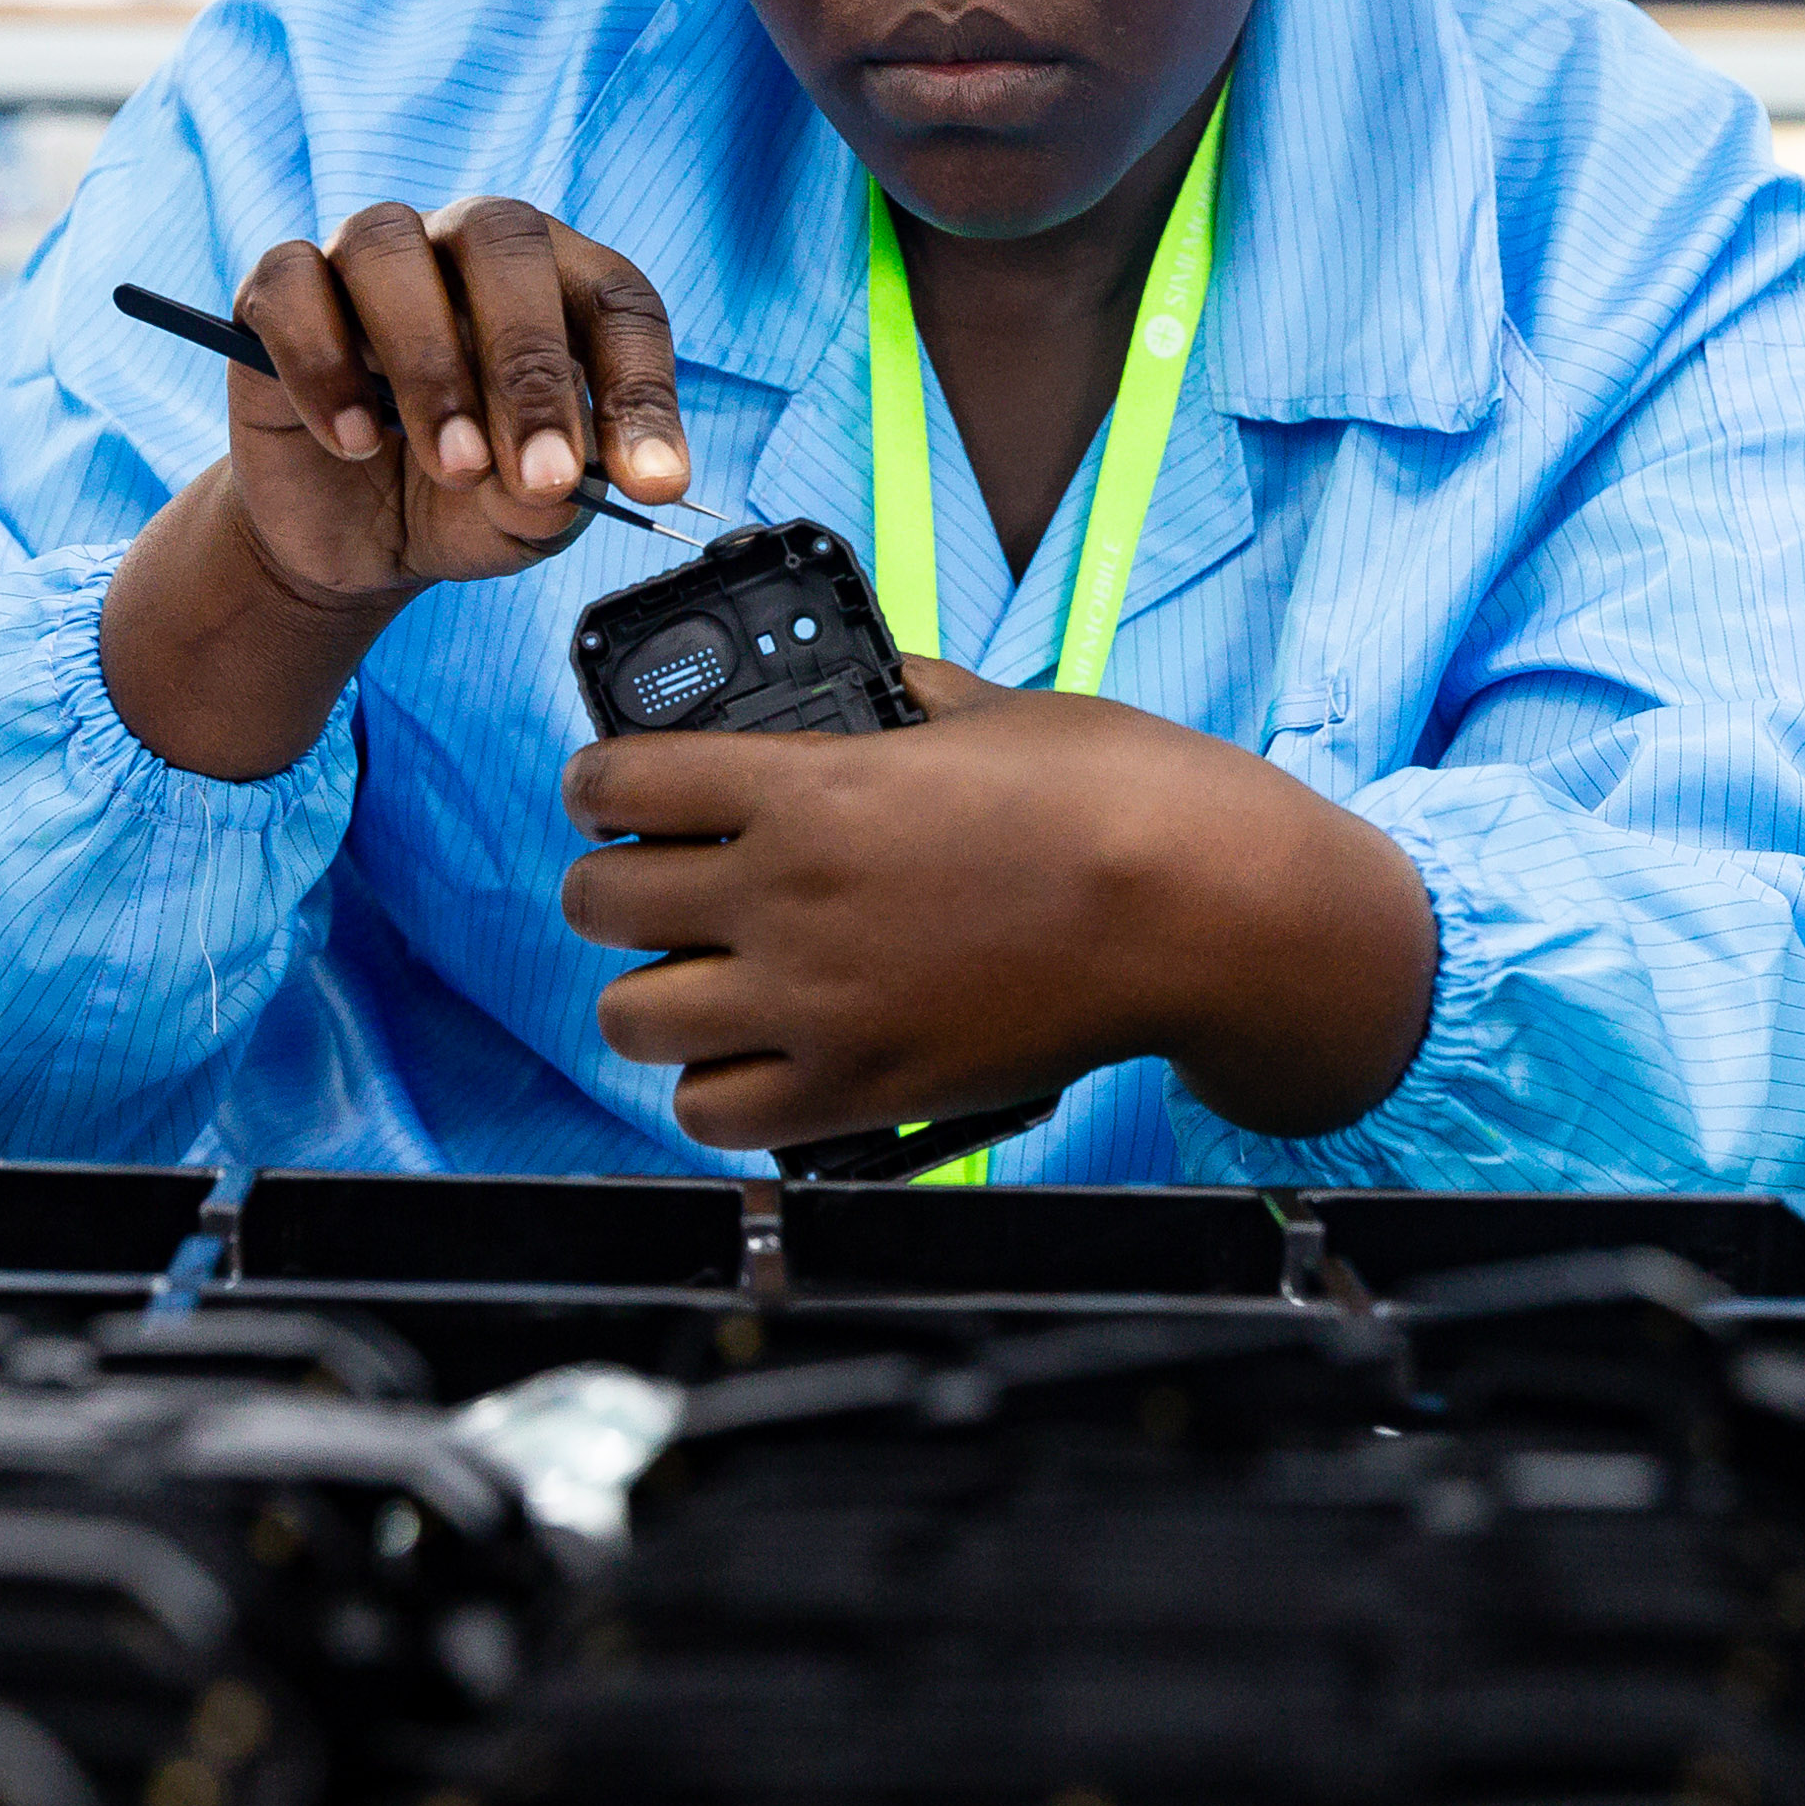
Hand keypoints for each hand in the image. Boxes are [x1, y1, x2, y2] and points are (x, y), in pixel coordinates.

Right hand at [102, 200, 691, 781]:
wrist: (348, 538)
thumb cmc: (458, 502)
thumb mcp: (520, 519)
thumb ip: (545, 498)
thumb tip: (550, 483)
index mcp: (555, 284)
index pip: (616, 299)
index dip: (642, 387)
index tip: (653, 484)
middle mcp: (464, 247)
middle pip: (505, 240)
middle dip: (528, 365)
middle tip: (539, 475)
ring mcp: (367, 258)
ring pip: (390, 250)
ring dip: (428, 364)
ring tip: (451, 465)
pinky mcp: (279, 292)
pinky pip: (294, 287)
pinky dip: (323, 365)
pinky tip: (351, 443)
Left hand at [559, 661, 1434, 1155]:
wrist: (1205, 912)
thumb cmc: (1118, 798)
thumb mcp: (988, 707)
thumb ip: (895, 699)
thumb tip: (862, 689)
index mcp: (808, 785)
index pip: (618, 779)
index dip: (601, 782)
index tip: (614, 792)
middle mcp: (788, 896)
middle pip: (599, 904)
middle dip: (615, 886)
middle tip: (657, 884)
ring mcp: (817, 1003)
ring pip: (630, 1018)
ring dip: (653, 992)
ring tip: (700, 978)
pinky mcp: (862, 1089)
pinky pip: (713, 1115)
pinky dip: (716, 1089)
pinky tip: (755, 1054)